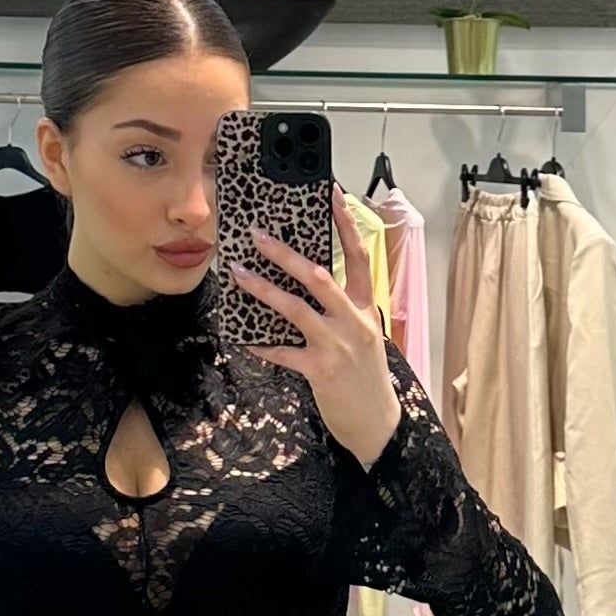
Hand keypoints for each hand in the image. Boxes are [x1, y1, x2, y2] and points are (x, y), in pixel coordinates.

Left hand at [230, 190, 402, 468]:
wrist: (377, 421)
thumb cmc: (366, 375)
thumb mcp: (364, 335)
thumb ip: (344, 308)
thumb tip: (312, 280)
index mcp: (367, 307)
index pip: (360, 256)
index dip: (346, 224)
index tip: (332, 194)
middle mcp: (353, 320)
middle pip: (319, 276)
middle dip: (286, 254)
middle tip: (257, 236)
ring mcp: (337, 344)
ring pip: (295, 308)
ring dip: (263, 289)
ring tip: (238, 274)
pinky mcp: (320, 370)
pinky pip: (283, 352)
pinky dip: (262, 344)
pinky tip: (244, 339)